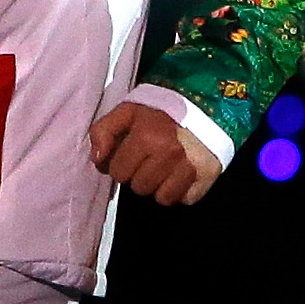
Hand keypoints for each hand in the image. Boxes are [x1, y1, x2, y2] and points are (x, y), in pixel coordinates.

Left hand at [89, 100, 222, 206]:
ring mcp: (190, 167)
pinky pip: (185, 199)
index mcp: (146, 137)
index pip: (118, 172)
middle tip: (150, 159)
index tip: (131, 154)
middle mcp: (169, 154)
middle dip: (140, 176)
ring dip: (160, 186)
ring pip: (162, 198)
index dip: (120, 164)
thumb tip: (97, 159)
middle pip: (140, 188)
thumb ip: (103, 131)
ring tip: (164, 167)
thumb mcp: (127, 112)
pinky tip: (181, 173)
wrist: (204, 104)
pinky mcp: (206, 177)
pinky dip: (181, 191)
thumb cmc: (161, 111)